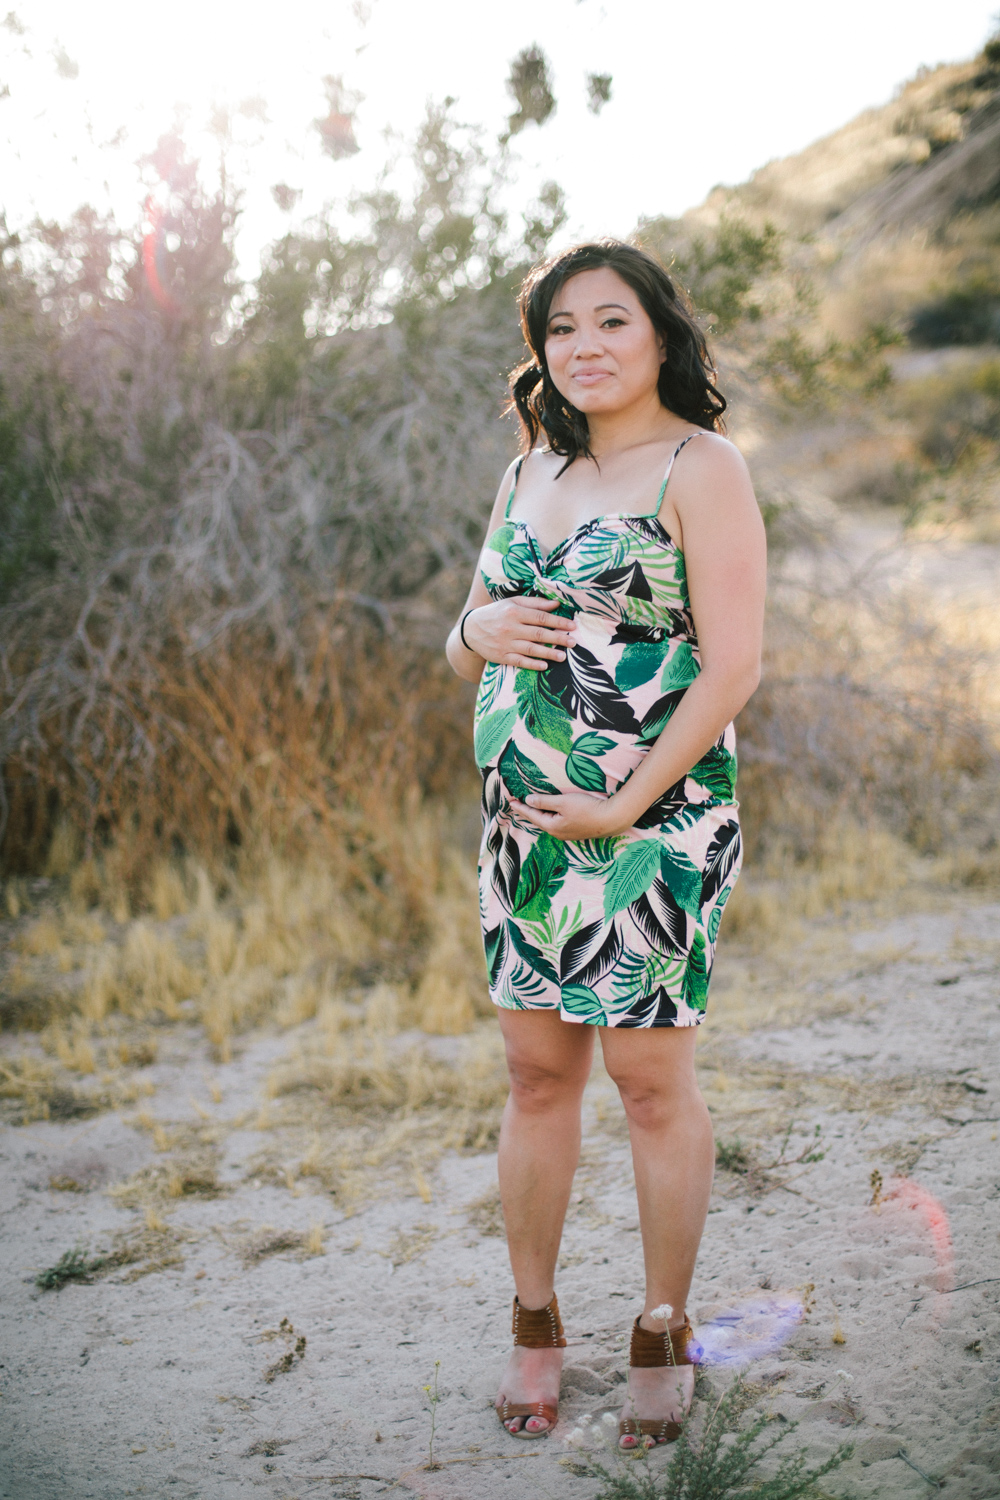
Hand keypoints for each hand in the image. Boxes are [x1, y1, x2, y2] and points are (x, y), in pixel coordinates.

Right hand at [464, 596, 577, 670]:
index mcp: (514, 612)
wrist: (470, 629)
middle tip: (573, 642)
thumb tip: (556, 603)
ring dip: (548, 653)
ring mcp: (505, 643)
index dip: (558, 621)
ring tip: (563, 656)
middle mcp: (510, 628)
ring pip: (530, 649)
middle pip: (538, 634)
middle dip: (558, 638)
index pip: (540, 617)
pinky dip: (532, 664)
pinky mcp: (501, 656)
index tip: (572, 626)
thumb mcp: (512, 603)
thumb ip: (534, 603)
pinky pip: (519, 661)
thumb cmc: (497, 613)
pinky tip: (544, 666)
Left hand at [512, 791, 628, 840]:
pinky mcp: (576, 831)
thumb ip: (544, 801)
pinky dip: (550, 816)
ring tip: (530, 808)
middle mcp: (558, 833)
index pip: (532, 815)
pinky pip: (557, 823)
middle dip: (528, 811)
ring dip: (539, 814)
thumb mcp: (563, 802)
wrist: (612, 819)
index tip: (510, 801)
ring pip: (548, 822)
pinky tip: (551, 813)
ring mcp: (568, 834)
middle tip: (516, 804)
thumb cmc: (588, 809)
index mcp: (552, 826)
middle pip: (539, 820)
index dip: (521, 807)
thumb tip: (528, 801)